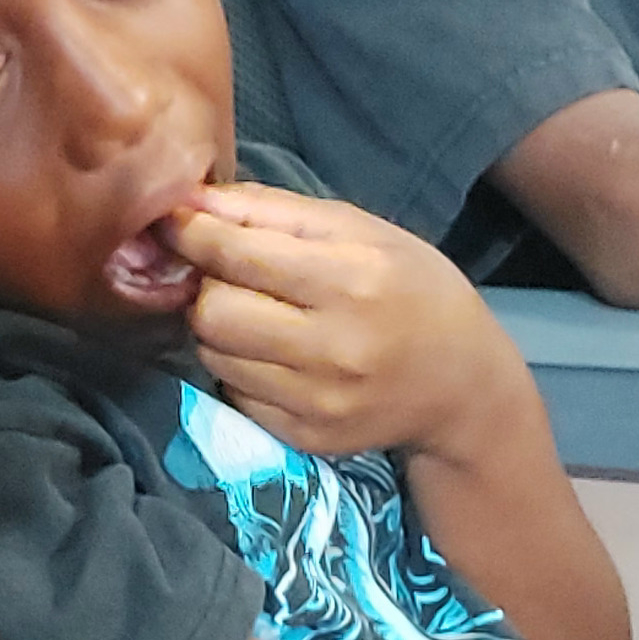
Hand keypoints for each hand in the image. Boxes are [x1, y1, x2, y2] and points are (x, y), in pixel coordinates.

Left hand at [168, 183, 529, 463]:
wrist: (463, 386)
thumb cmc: (412, 288)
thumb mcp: (361, 230)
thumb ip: (273, 211)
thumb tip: (192, 202)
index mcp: (352, 278)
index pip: (237, 254)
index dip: (192, 233)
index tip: (176, 222)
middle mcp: (334, 346)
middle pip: (212, 312)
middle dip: (206, 286)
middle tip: (226, 276)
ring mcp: (318, 401)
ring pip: (215, 356)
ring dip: (219, 329)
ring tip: (255, 315)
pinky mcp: (306, 437)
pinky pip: (235, 394)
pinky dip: (240, 368)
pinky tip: (275, 356)